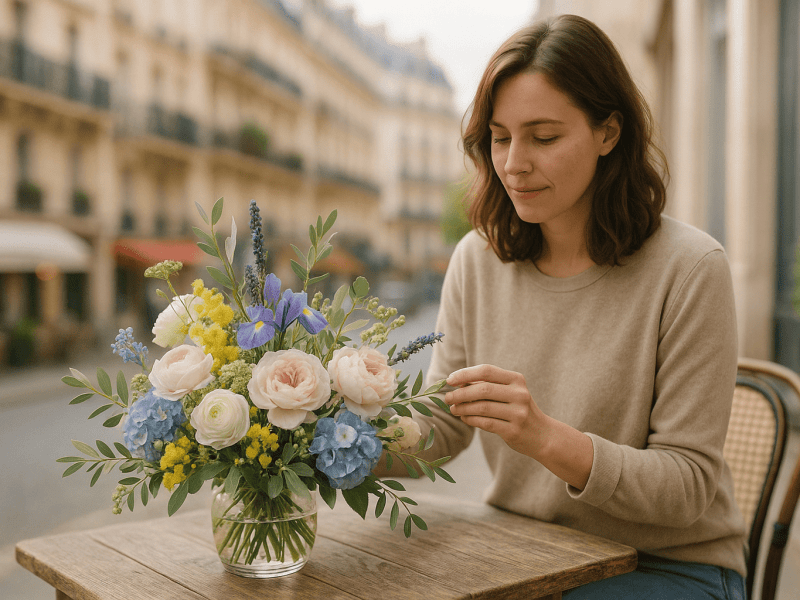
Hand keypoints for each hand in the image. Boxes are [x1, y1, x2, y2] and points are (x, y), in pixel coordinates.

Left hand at [445, 364, 592, 489]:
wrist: (543, 435)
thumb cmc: (518, 410)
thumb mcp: (509, 393)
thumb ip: (487, 386)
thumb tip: (457, 384)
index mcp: (516, 380)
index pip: (486, 371)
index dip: (465, 374)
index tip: (449, 380)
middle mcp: (520, 394)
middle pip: (483, 389)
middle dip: (460, 393)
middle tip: (447, 398)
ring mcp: (518, 413)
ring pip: (482, 407)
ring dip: (463, 408)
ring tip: (453, 409)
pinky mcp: (514, 431)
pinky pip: (485, 423)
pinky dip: (471, 419)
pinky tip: (464, 417)